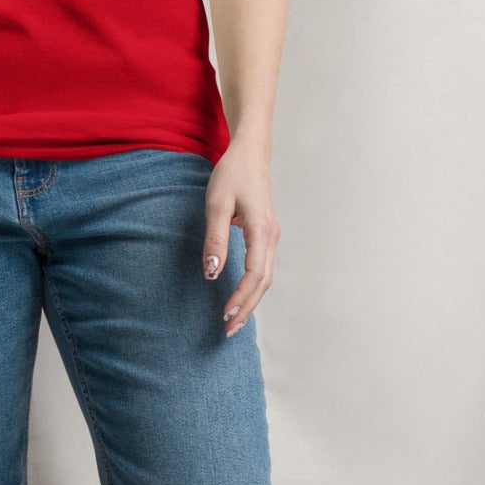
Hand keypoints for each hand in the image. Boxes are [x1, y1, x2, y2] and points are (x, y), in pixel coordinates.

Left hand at [203, 142, 278, 337]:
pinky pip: (263, 268)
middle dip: (247, 308)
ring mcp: (271, 237)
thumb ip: (215, 239)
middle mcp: (271, 237)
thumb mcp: (216, 204)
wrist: (249, 154)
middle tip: (229, 330)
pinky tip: (241, 297)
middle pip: (263, 283)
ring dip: (251, 300)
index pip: (255, 275)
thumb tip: (213, 273)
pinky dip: (253, 287)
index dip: (241, 298)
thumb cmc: (231, 175)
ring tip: (234, 320)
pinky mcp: (266, 235)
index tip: (225, 315)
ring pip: (265, 278)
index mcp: (262, 231)